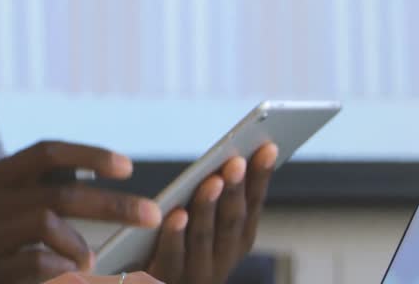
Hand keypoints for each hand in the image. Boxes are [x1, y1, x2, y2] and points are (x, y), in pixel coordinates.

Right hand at [0, 141, 161, 283]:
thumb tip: (97, 173)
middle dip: (112, 204)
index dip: (89, 155)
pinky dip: (61, 267)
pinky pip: (34, 263)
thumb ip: (36, 186)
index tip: (127, 167)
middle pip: (60, 193)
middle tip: (151, 214)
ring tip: (91, 260)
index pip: (46, 152)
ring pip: (46, 222)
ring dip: (80, 243)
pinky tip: (70, 273)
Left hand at [146, 143, 277, 283]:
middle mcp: (223, 260)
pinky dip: (176, 235)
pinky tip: (176, 215)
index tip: (268, 147)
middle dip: (235, 190)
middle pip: (232, 222)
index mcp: (236, 242)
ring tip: (212, 181)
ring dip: (209, 207)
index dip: (261, 178)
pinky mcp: (164, 279)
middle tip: (236, 161)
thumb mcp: (204, 225)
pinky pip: (172, 256)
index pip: (253, 205)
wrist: (151, 283)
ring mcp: (196, 273)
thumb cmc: (178, 248)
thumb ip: (216, 198)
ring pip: (205, 238)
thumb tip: (232, 155)